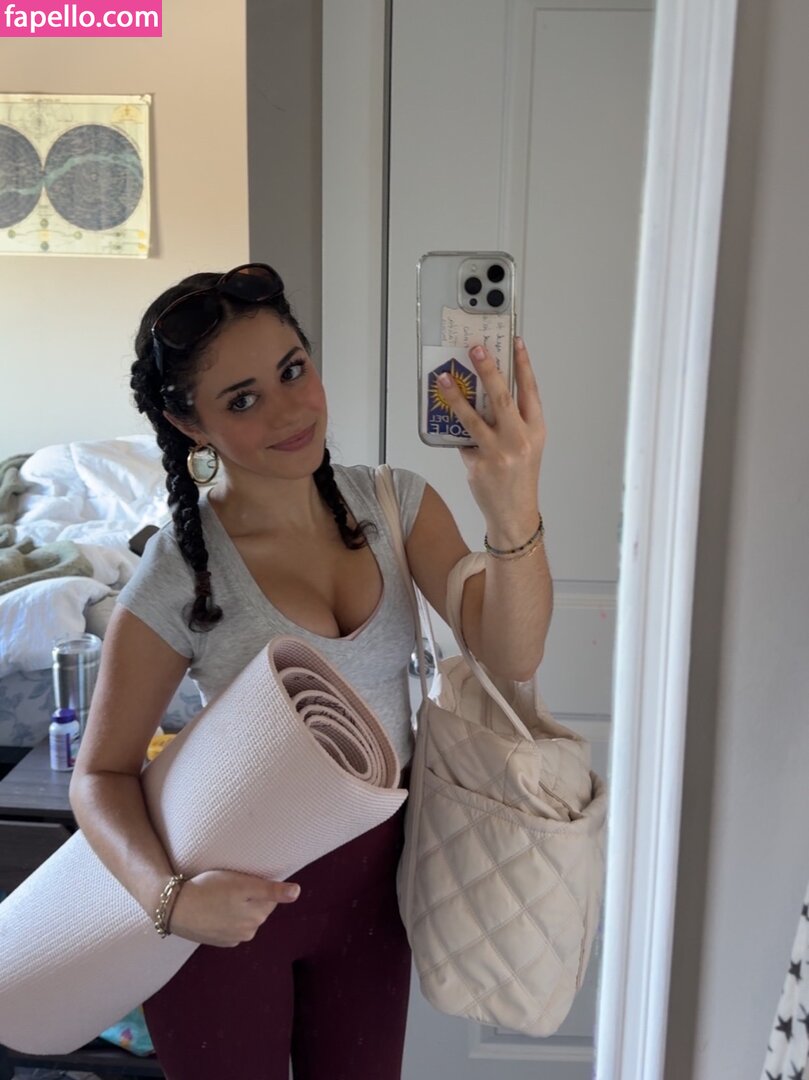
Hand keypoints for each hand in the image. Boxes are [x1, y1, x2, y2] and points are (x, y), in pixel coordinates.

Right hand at [166, 869, 300, 946]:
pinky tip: (214, 910)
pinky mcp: (220, 942)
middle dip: (250, 897)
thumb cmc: (210, 889)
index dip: (258, 885)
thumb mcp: (243, 883)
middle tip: (230, 886)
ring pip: (245, 918)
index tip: (244, 878)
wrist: (176, 908)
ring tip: (220, 898)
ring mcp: (234, 938)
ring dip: (238, 908)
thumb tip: (297, 892)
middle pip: (259, 908)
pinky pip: (232, 927)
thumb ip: (272, 890)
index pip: (270, 897)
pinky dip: (227, 919)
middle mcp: (249, 931)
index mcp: (258, 915)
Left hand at [436, 337, 544, 543]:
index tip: (515, 342)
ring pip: (473, 418)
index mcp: (536, 430)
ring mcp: (497, 453)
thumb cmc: (520, 476)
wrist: (515, 513)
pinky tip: (450, 425)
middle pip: (501, 398)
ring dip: (456, 396)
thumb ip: (513, 420)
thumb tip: (486, 392)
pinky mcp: (478, 465)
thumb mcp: (527, 444)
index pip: (530, 390)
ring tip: (445, 379)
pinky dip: (457, 434)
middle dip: (488, 370)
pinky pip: (463, 441)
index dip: (524, 364)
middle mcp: (519, 439)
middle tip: (476, 350)